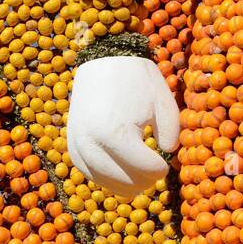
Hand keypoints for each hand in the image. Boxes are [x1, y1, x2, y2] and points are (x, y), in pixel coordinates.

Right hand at [67, 57, 179, 197]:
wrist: (104, 58)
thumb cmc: (138, 78)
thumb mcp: (164, 103)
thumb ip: (171, 134)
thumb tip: (166, 155)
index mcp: (116, 134)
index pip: (144, 170)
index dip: (160, 170)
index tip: (167, 164)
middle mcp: (92, 143)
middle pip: (124, 181)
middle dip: (144, 181)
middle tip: (156, 175)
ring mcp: (78, 144)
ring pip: (104, 181)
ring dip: (125, 185)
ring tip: (142, 179)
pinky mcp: (71, 143)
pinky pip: (87, 172)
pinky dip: (105, 178)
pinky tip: (121, 174)